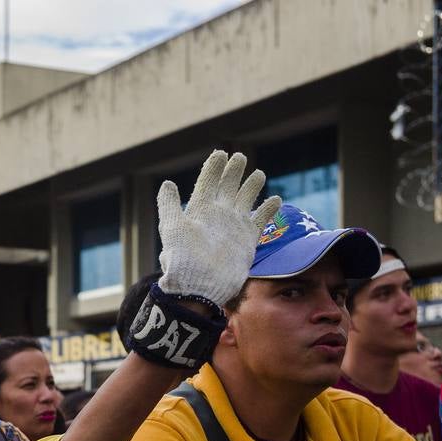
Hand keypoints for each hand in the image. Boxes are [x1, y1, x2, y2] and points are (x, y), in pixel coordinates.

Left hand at [157, 150, 282, 304]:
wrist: (199, 287)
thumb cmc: (183, 259)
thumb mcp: (172, 229)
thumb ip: (169, 205)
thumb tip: (167, 184)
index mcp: (199, 210)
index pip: (207, 182)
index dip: (213, 167)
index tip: (220, 153)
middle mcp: (218, 215)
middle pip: (228, 187)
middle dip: (233, 171)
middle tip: (239, 156)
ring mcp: (233, 226)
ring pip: (246, 200)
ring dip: (251, 187)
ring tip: (258, 174)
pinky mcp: (247, 239)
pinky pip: (261, 220)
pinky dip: (269, 210)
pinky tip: (275, 200)